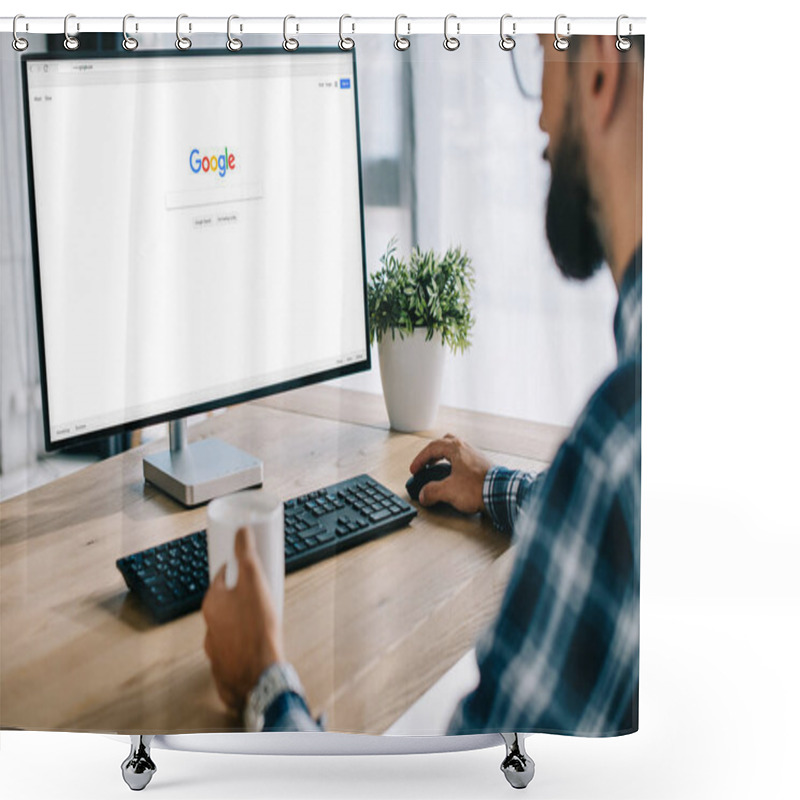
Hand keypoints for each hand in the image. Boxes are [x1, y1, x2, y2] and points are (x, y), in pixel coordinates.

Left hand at [201, 527, 282, 711]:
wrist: (258, 674)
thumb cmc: (256, 629)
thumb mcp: (253, 582)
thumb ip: (246, 554)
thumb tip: (240, 530)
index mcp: (212, 602)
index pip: (220, 578)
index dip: (234, 570)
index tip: (245, 566)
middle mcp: (209, 624)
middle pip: (224, 602)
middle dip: (239, 595)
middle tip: (258, 590)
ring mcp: (216, 647)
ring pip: (228, 626)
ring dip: (240, 620)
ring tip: (261, 617)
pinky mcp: (225, 665)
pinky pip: (233, 648)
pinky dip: (242, 642)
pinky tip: (257, 641)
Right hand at [409, 434, 491, 512]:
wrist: (501, 493)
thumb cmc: (479, 487)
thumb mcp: (448, 491)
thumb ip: (432, 492)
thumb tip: (424, 495)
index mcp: (456, 448)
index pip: (431, 448)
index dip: (419, 459)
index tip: (414, 469)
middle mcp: (466, 448)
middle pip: (444, 443)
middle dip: (432, 453)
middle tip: (426, 463)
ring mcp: (476, 456)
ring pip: (456, 450)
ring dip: (445, 458)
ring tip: (439, 469)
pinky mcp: (482, 466)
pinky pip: (464, 461)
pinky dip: (455, 466)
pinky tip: (455, 477)